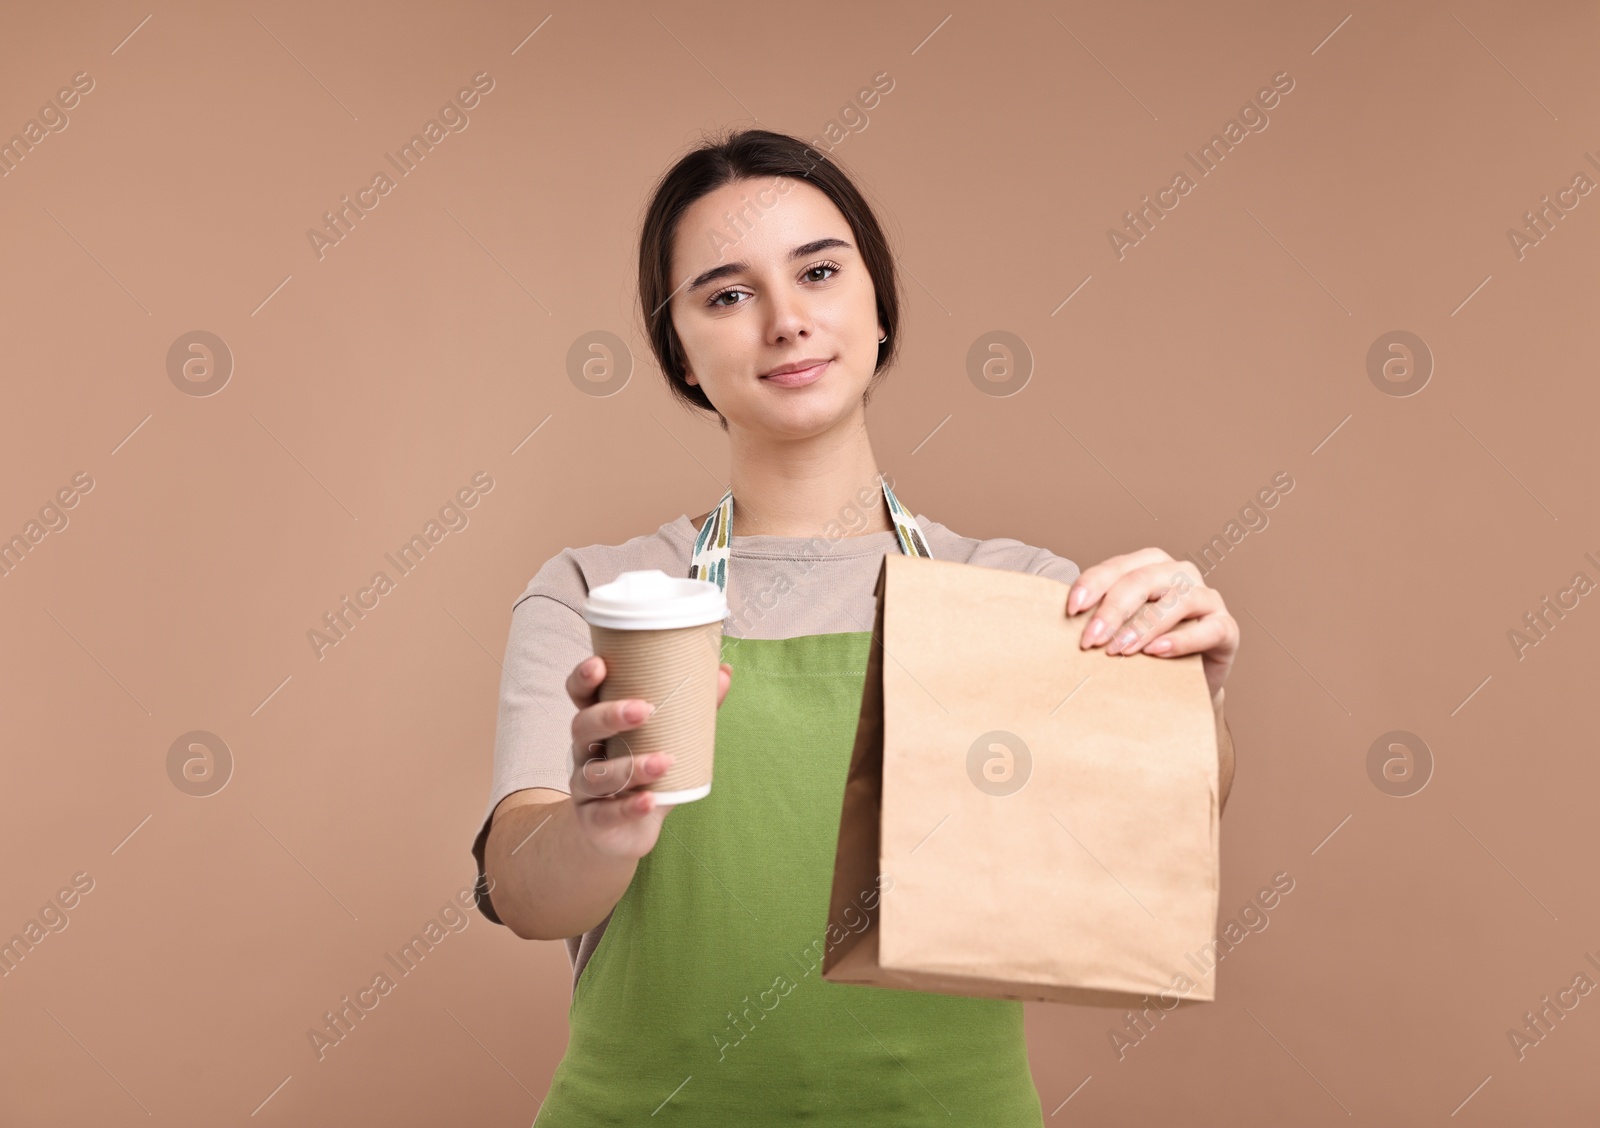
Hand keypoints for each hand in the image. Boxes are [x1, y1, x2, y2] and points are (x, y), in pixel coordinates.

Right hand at [565, 654, 733, 858]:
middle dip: (609, 716)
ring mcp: (585, 787)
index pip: (580, 695)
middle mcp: (584, 752)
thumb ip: (692, 710)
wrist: (624, 832)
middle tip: (644, 709)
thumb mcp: (667, 742)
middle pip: (583, 727)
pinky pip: (607, 813)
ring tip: (664, 761)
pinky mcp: (593, 820)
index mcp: (599, 726)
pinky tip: (648, 801)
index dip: (583, 679)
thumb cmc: (645, 776)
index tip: (600, 664)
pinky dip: (629, 807)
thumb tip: (724, 672)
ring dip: (630, 766)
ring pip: (597, 774)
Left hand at [1065, 549, 1237, 699]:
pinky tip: (1157, 652)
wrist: (1182, 684)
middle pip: (1144, 580)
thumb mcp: (1118, 629)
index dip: (1093, 584)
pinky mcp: (1226, 627)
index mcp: (1150, 566)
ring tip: (1120, 650)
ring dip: (1144, 625)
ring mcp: (1207, 599)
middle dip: (1113, 609)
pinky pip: (1208, 628)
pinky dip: (1181, 639)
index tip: (1071, 610)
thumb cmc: (1143, 650)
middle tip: (1091, 639)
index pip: (1117, 567)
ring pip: (1177, 600)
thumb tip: (1062, 622)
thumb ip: (1099, 618)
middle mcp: (1180, 575)